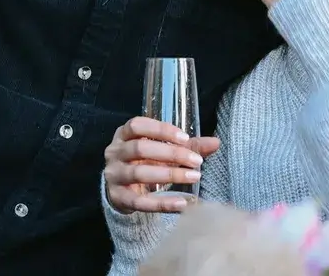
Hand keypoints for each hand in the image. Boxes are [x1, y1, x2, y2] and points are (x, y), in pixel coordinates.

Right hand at [103, 117, 219, 213]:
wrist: (123, 192)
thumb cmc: (145, 163)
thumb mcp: (162, 151)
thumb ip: (187, 146)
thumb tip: (215, 142)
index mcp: (123, 135)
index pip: (137, 125)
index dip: (161, 130)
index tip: (185, 138)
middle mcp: (114, 153)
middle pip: (140, 149)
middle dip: (171, 154)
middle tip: (196, 161)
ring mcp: (114, 176)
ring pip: (138, 173)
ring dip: (169, 175)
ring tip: (193, 177)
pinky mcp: (118, 198)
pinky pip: (140, 201)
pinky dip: (162, 203)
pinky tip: (182, 203)